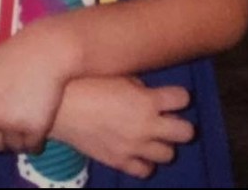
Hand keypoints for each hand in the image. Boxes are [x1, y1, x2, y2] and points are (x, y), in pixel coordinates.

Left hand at [0, 22, 76, 153]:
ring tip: (27, 120)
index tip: (0, 115)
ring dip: (20, 140)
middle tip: (16, 117)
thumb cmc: (11, 56)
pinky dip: (36, 141)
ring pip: (13, 147)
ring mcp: (11, 123)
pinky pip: (32, 146)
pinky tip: (39, 124)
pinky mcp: (34, 127)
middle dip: (3, 135)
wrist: (45, 50)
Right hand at [53, 77, 195, 178]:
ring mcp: (134, 147)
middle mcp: (147, 126)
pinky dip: (144, 161)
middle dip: (179, 123)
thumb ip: (140, 87)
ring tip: (149, 134)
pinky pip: (145, 170)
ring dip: (162, 143)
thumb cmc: (87, 82)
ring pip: (169, 154)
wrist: (61, 107)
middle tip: (166, 118)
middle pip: (186, 132)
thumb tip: (149, 95)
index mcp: (148, 101)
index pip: (183, 98)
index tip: (170, 96)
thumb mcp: (118, 76)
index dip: (178, 96)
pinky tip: (135, 150)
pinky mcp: (120, 162)